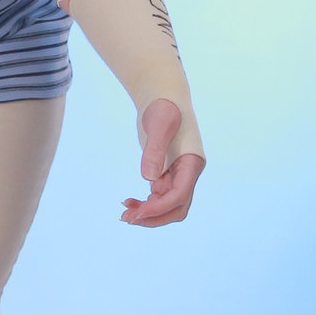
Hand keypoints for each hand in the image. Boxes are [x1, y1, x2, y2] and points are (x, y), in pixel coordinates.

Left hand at [120, 98, 204, 226]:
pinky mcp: (165, 172)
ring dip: (148, 213)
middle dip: (155, 217)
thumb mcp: (159, 124)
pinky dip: (145, 203)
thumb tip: (149, 179)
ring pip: (167, 205)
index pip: (179, 196)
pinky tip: (128, 202)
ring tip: (124, 214)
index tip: (136, 213)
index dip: (159, 207)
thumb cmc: (163, 106)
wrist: (162, 96)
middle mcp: (188, 172)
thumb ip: (154, 150)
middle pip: (177, 208)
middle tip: (128, 218)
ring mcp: (177, 174)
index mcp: (192, 163)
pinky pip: (158, 197)